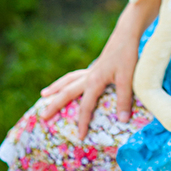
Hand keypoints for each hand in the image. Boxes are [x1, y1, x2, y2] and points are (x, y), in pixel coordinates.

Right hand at [39, 10, 141, 139]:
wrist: (127, 34)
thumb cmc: (127, 55)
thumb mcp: (127, 78)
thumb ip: (124, 99)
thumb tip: (122, 120)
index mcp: (95, 81)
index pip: (85, 106)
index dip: (82, 122)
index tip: (80, 137)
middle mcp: (89, 76)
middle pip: (67, 92)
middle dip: (55, 105)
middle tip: (43, 116)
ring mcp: (91, 70)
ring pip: (68, 80)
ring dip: (56, 88)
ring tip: (44, 94)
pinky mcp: (96, 66)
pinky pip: (76, 75)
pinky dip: (68, 80)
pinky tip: (68, 83)